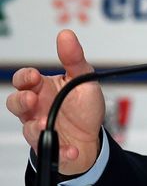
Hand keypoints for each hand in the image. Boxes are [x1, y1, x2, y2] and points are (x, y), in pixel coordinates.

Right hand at [6, 30, 104, 174]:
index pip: (24, 80)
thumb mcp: (84, 79)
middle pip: (15, 104)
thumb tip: (65, 34)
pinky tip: (72, 149)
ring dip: (35, 127)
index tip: (34, 77)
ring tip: (47, 124)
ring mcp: (40, 128)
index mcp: (43, 89)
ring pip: (27, 128)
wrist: (92, 137)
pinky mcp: (50, 147)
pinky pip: (51, 150)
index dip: (24, 78)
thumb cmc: (83, 106)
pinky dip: (61, 151)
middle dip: (20, 101)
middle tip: (32, 100)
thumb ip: (74, 59)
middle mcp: (36, 108)